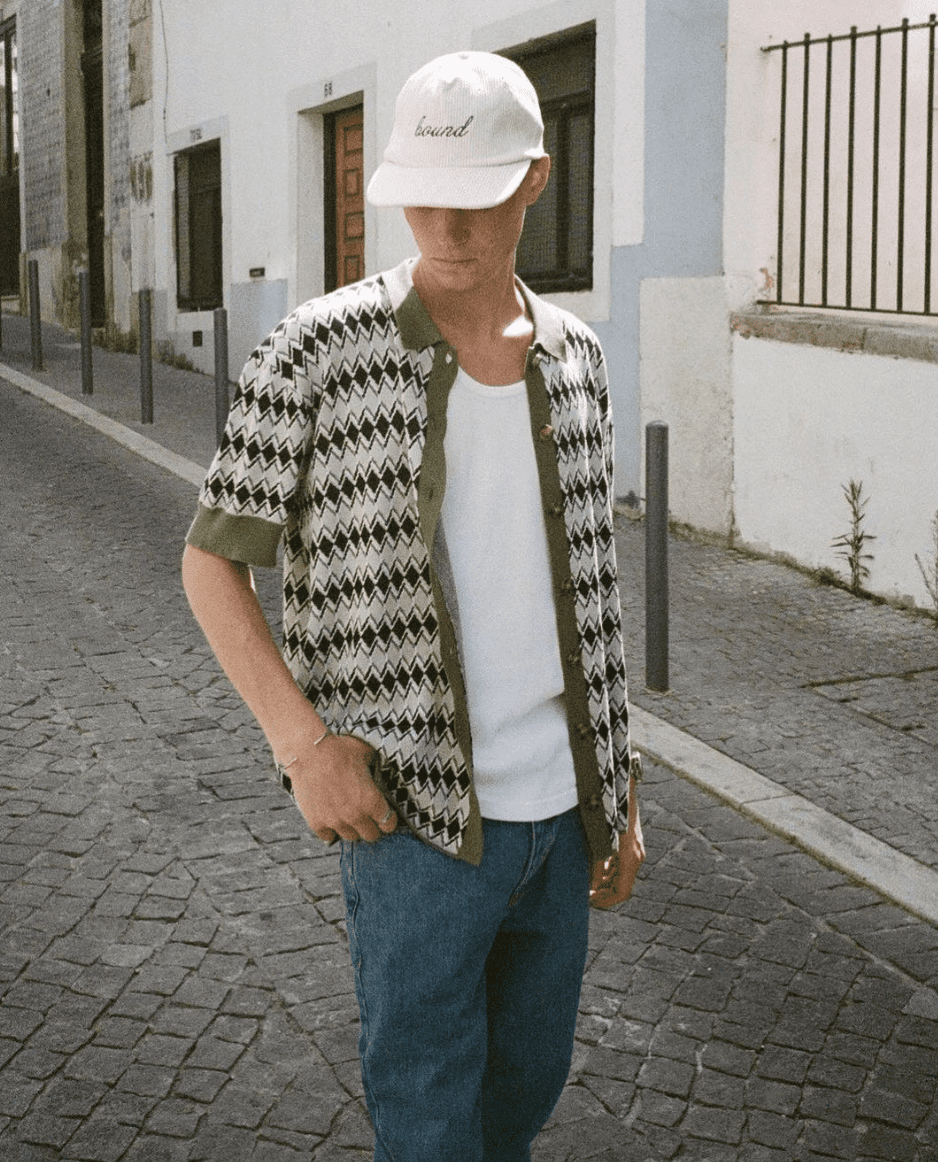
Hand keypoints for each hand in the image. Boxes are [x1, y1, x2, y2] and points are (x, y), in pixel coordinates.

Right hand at [288, 732, 396, 844]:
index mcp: (372, 800)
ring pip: (350, 837)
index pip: (388, 824)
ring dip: (351, 828)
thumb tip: (378, 769)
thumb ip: (376, 768)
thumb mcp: (366, 754)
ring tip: (348, 816)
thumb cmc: (338, 750)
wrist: (308, 752)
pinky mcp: (316, 823)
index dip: (388, 819)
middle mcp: (355, 815)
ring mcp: (335, 821)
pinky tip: (331, 818)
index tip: (385, 815)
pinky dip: (330, 830)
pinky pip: (328, 836)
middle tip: (367, 817)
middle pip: (370, 835)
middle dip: (371, 826)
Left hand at [589, 784, 643, 909]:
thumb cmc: (608, 815)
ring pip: (621, 874)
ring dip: (605, 881)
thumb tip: (592, 887)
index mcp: (630, 859)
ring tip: (588, 883)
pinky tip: (596, 867)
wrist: (620, 789)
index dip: (606, 902)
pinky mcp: (631, 841)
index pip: (622, 892)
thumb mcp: (599, 843)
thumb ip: (596, 867)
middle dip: (604, 892)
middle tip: (586, 895)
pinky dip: (609, 869)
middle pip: (622, 885)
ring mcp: (635, 849)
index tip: (591, 903)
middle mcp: (635, 856)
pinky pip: (621, 862)